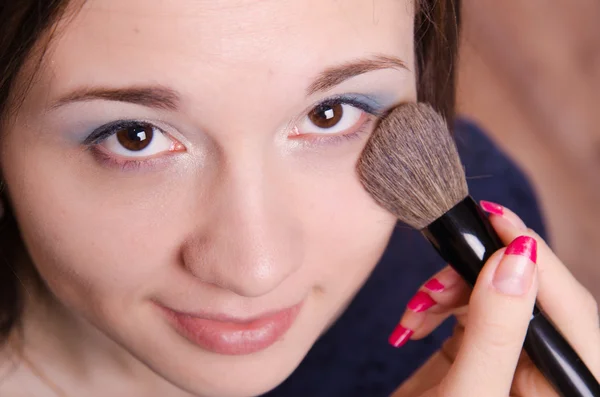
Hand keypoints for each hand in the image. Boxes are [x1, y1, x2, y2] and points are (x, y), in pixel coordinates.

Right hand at [390, 201, 599, 396]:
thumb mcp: (468, 396)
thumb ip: (497, 332)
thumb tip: (513, 259)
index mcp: (570, 387)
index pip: (571, 311)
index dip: (536, 259)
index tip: (496, 219)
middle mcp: (547, 371)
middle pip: (531, 297)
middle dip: (476, 277)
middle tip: (436, 282)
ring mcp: (513, 360)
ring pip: (494, 295)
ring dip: (448, 291)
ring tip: (415, 310)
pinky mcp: (481, 351)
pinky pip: (467, 308)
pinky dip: (435, 304)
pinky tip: (411, 320)